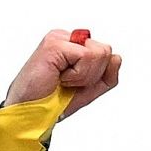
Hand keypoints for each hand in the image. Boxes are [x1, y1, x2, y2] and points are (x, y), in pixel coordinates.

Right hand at [3, 29, 121, 118]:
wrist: (33, 112)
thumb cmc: (56, 99)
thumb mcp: (92, 88)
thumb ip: (109, 74)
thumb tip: (117, 57)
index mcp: (75, 45)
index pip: (107, 53)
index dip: (99, 74)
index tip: (77, 83)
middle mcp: (67, 38)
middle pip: (106, 51)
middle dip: (93, 74)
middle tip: (70, 82)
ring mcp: (59, 38)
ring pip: (100, 52)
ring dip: (85, 75)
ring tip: (64, 80)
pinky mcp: (54, 44)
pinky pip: (86, 56)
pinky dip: (78, 75)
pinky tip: (60, 77)